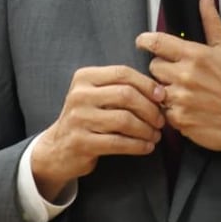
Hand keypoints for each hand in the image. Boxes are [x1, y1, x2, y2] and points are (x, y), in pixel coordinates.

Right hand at [31, 65, 165, 200]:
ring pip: (124, 120)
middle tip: (161, 120)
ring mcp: (78, 119)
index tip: (162, 97)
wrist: (58, 148)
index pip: (122, 73)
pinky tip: (146, 147)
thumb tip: (160, 92)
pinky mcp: (81, 142)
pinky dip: (138, 145)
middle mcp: (79, 95)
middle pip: (126, 95)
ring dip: (146, 129)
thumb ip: (121, 88)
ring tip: (155, 135)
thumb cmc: (88, 118)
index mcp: (84, 77)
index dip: (147, 84)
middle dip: (150, 109)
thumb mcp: (97, 95)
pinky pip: (118, 143)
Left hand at [135, 0, 220, 152]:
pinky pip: (164, 111)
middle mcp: (184, 76)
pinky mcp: (180, 120)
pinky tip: (189, 108)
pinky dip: (173, 110)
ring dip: (166, 90)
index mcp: (194, 55)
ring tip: (185, 92)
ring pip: (156, 89)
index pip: (156, 42)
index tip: (143, 42)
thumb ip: (210, 20)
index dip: (145, 41)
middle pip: (153, 67)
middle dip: (163, 69)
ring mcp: (181, 99)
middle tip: (179, 73)